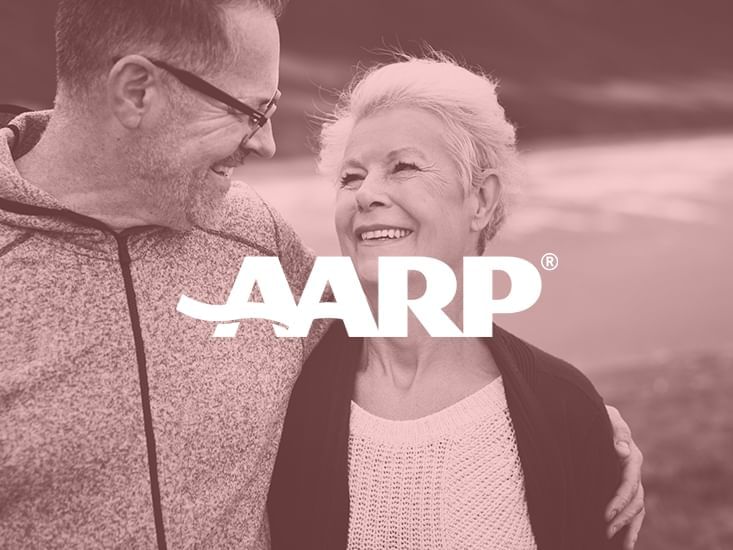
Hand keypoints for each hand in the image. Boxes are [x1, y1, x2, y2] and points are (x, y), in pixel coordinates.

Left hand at [604, 404, 644, 548]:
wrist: (593, 415)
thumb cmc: (598, 415)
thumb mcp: (607, 418)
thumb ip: (616, 431)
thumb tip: (623, 451)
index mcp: (632, 456)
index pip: (630, 483)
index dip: (619, 500)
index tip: (606, 514)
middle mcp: (634, 471)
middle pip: (635, 500)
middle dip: (622, 518)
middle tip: (604, 531)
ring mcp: (631, 480)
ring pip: (637, 508)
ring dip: (628, 526)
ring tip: (618, 544)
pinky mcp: (624, 487)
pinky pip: (634, 509)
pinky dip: (632, 527)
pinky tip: (625, 542)